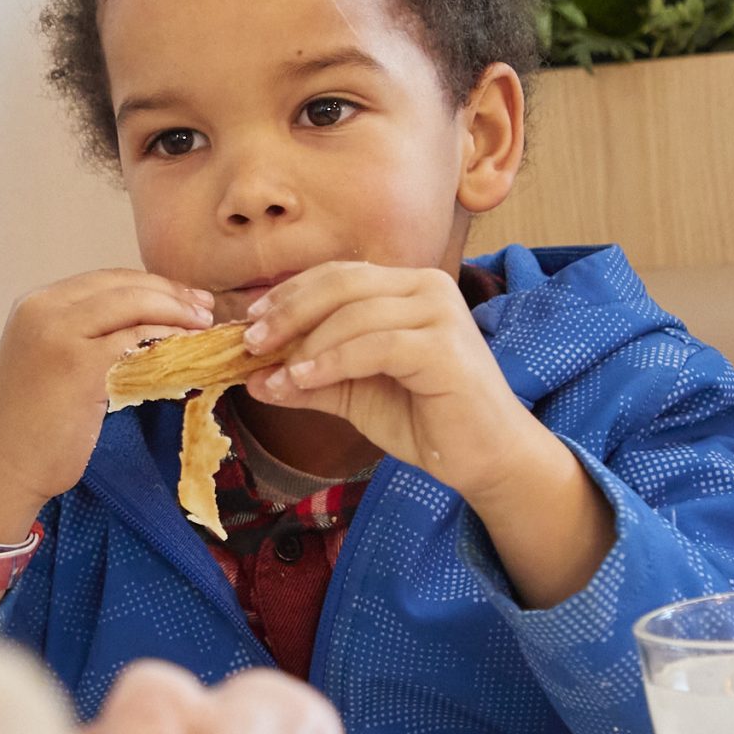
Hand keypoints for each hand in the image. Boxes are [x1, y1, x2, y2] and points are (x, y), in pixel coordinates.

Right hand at [0, 268, 212, 548]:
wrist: (3, 468)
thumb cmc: (30, 424)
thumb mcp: (51, 360)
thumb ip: (85, 334)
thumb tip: (145, 321)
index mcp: (36, 303)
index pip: (107, 280)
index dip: (153, 285)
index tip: (186, 298)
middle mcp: (44, 308)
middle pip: (124, 285)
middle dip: (172, 293)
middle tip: (205, 309)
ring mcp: (60, 334)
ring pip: (133, 305)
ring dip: (176, 312)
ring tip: (203, 326)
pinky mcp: (79, 364)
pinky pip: (136, 340)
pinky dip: (166, 339)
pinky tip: (184, 349)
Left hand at [242, 261, 611, 607]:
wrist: (483, 457)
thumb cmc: (424, 419)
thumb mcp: (353, 394)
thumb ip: (308, 379)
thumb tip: (252, 378)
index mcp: (408, 287)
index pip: (337, 275)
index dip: (289, 295)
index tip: (249, 321)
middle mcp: (427, 287)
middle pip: (341, 284)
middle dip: (289, 313)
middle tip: (252, 343)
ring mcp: (440, 313)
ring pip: (354, 314)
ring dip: (305, 345)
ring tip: (277, 374)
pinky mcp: (444, 347)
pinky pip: (373, 345)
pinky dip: (332, 361)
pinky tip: (304, 380)